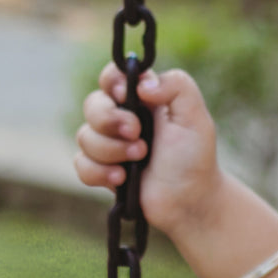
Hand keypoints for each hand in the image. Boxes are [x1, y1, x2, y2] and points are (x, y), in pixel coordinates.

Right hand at [75, 65, 221, 238]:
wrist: (191, 201)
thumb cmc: (195, 157)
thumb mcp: (196, 117)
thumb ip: (178, 86)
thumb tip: (143, 84)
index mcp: (143, 100)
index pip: (113, 77)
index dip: (112, 82)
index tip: (128, 96)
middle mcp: (123, 119)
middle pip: (92, 104)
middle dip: (110, 119)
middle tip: (137, 134)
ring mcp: (111, 145)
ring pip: (85, 136)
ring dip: (111, 149)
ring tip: (140, 159)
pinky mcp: (103, 171)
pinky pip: (81, 164)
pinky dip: (99, 171)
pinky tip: (121, 178)